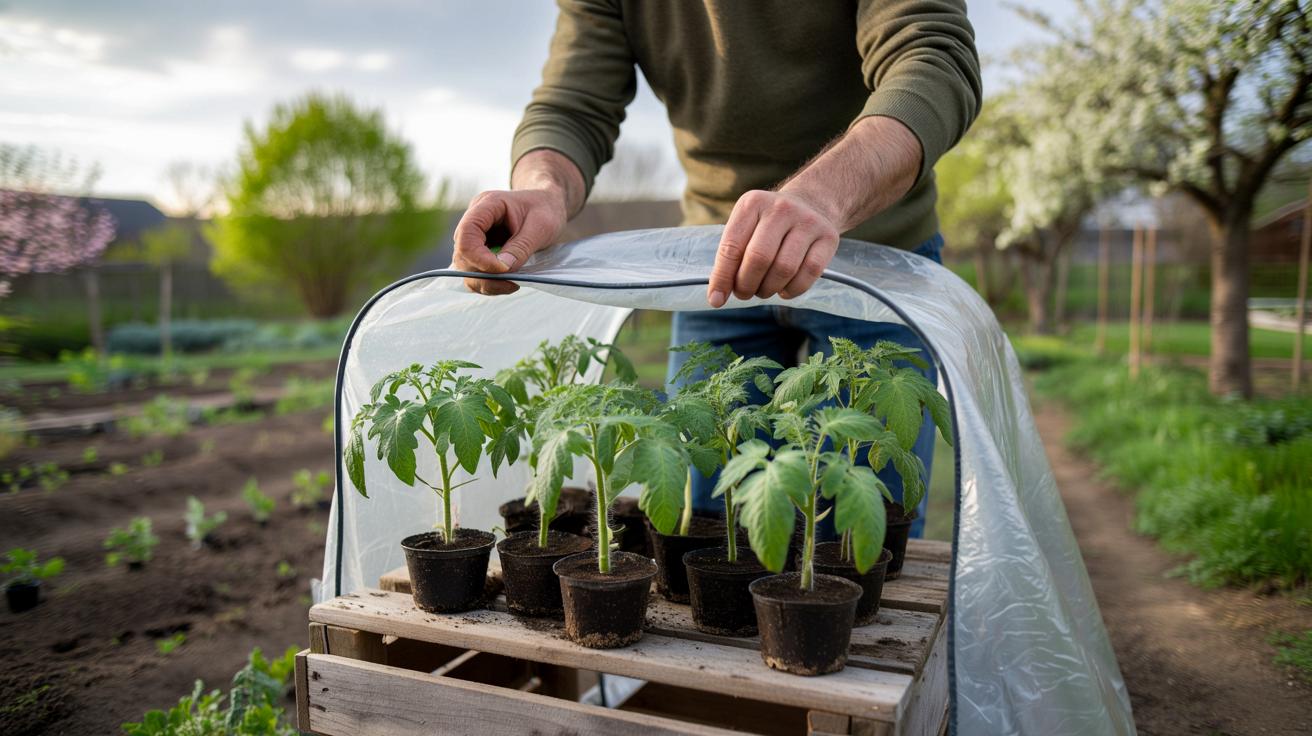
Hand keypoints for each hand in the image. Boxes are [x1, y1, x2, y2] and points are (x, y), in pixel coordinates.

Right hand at [452, 188, 567, 294]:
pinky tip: (508, 282)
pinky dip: (489, 283)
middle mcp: (475, 220)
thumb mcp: (541, 226)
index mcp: (487, 204)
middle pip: (462, 253)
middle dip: (483, 273)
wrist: (550, 206)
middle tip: (511, 283)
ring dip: (486, 282)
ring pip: (465, 267)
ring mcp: (475, 236)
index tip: (503, 269)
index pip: (467, 233)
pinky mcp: (480, 251)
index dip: (479, 256)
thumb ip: (521, 247)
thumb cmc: (547, 210)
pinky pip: (476, 272)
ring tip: (512, 284)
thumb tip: (503, 270)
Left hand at [706, 190, 839, 306]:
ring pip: (784, 269)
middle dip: (746, 285)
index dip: (722, 278)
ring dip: (768, 289)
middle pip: (759, 259)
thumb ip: (730, 259)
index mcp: (752, 203)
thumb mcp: (745, 228)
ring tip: (763, 290)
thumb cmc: (768, 225)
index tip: (716, 299)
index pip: (731, 247)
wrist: (811, 203)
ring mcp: (808, 221)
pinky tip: (784, 289)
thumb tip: (717, 297)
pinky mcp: (829, 237)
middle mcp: (780, 208)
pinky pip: (809, 273)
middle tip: (744, 293)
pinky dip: (792, 290)